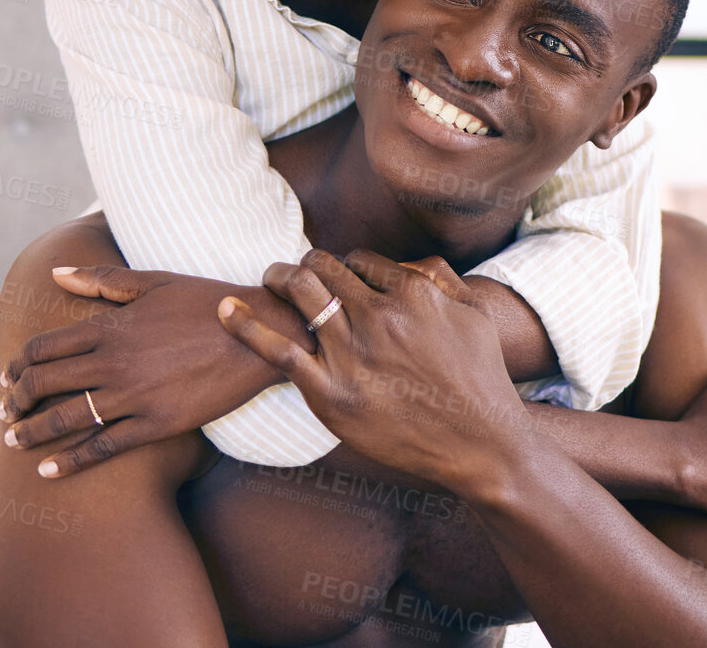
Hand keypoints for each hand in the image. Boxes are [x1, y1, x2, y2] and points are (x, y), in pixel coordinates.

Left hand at [0, 266, 294, 476]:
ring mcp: (134, 396)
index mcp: (110, 326)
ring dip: (31, 431)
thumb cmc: (208, 303)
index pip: (44, 348)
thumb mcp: (153, 281)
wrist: (260, 336)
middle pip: (44, 383)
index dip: (19, 363)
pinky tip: (47, 471)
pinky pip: (103, 448)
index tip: (10, 375)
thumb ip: (101, 280)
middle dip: (16, 398)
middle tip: (6, 409)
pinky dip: (69, 461)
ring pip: (65, 418)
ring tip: (13, 440)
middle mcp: (114, 362)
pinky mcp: (156, 424)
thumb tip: (55, 272)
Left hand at [219, 249, 526, 490]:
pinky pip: (278, 351)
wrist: (480, 445)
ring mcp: (352, 355)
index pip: (360, 260)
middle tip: (294, 270)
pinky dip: (246, 325)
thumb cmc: (482, 380)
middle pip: (324, 268)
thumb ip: (443, 279)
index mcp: (413, 293)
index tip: (340, 277)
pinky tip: (225, 309)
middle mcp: (379, 316)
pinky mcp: (331, 393)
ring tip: (269, 279)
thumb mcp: (475, 315)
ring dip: (278, 278)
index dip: (346, 265)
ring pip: (299, 293)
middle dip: (306, 264)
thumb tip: (411, 264)